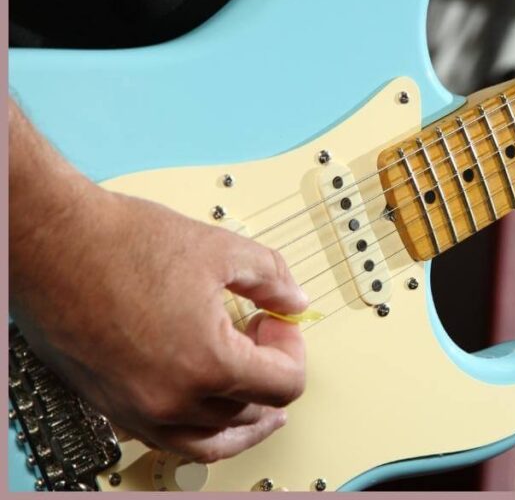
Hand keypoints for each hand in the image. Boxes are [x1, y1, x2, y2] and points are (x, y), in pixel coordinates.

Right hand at [10, 102, 309, 462]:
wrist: (51, 243)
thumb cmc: (120, 243)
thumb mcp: (221, 250)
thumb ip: (272, 279)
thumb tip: (294, 300)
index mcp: (208, 364)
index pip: (285, 385)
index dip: (294, 350)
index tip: (279, 324)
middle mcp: (173, 399)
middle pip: (253, 411)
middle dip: (270, 373)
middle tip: (262, 335)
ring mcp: (138, 409)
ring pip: (213, 438)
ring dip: (243, 415)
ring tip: (256, 395)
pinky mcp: (112, 407)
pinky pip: (170, 440)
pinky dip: (200, 429)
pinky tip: (208, 406)